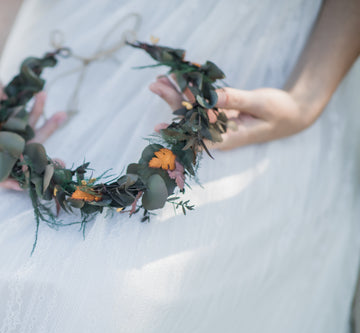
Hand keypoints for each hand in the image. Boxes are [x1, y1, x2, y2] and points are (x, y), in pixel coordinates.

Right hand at [0, 58, 66, 189]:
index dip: (0, 178)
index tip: (20, 184)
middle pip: (10, 160)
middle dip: (34, 162)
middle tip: (57, 163)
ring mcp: (2, 133)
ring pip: (25, 142)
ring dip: (44, 131)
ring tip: (61, 116)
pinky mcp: (12, 124)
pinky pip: (29, 126)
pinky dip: (42, 117)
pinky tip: (54, 107)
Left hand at [149, 76, 311, 150]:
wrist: (293, 113)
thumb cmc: (280, 112)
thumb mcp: (259, 104)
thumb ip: (235, 100)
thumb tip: (210, 97)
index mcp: (228, 138)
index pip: (197, 138)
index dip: (177, 132)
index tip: (158, 127)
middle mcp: (218, 133)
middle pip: (189, 119)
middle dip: (172, 101)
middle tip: (155, 84)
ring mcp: (218, 123)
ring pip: (192, 109)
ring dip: (177, 94)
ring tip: (159, 79)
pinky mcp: (219, 113)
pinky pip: (201, 102)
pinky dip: (191, 90)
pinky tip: (177, 78)